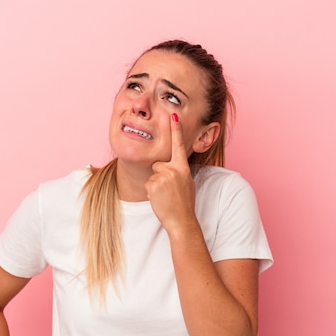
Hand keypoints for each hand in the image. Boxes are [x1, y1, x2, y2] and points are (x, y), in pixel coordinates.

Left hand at [145, 113, 196, 232]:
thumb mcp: (187, 182)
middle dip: (160, 174)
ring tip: (165, 195)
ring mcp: (163, 176)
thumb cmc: (184, 202)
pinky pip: (148, 183)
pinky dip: (152, 191)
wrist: (182, 220)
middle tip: (169, 190)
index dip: (176, 129)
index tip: (173, 114)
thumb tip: (172, 166)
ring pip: (153, 174)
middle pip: (158, 164)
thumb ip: (179, 171)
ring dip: (156, 184)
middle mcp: (174, 169)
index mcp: (183, 167)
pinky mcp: (153, 184)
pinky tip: (160, 198)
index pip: (179, 145)